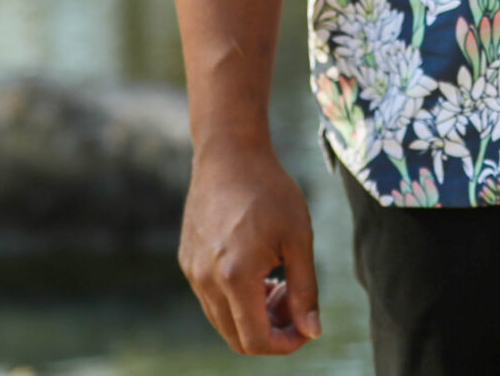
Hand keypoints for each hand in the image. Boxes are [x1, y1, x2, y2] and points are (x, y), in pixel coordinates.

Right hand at [178, 137, 319, 354]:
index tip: (306, 328)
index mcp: (235, 276)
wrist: (229, 154)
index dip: (285, 344)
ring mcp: (192, 272)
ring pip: (223, 321)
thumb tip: (313, 332)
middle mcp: (206, 281)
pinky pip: (211, 299)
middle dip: (272, 331)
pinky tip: (259, 270)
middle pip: (237, 338)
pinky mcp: (187, 261)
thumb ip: (305, 290)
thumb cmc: (270, 191)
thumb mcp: (299, 238)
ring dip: (254, 316)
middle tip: (294, 302)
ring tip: (279, 284)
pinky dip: (236, 299)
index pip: (256, 340)